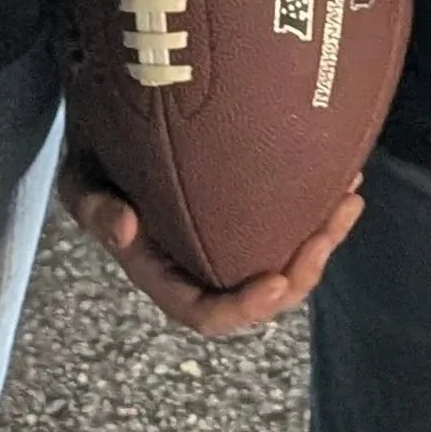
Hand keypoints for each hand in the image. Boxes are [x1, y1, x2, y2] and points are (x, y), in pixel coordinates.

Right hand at [57, 148, 361, 337]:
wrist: (112, 119)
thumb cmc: (95, 153)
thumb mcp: (79, 178)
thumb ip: (93, 208)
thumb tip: (127, 231)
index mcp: (162, 271)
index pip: (203, 312)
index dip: (243, 309)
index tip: (277, 283)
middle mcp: (202, 264)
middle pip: (261, 292)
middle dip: (303, 271)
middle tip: (329, 229)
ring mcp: (230, 238)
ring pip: (286, 258)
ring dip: (324, 236)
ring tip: (350, 197)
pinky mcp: (250, 208)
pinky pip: (291, 221)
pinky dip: (320, 205)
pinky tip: (346, 173)